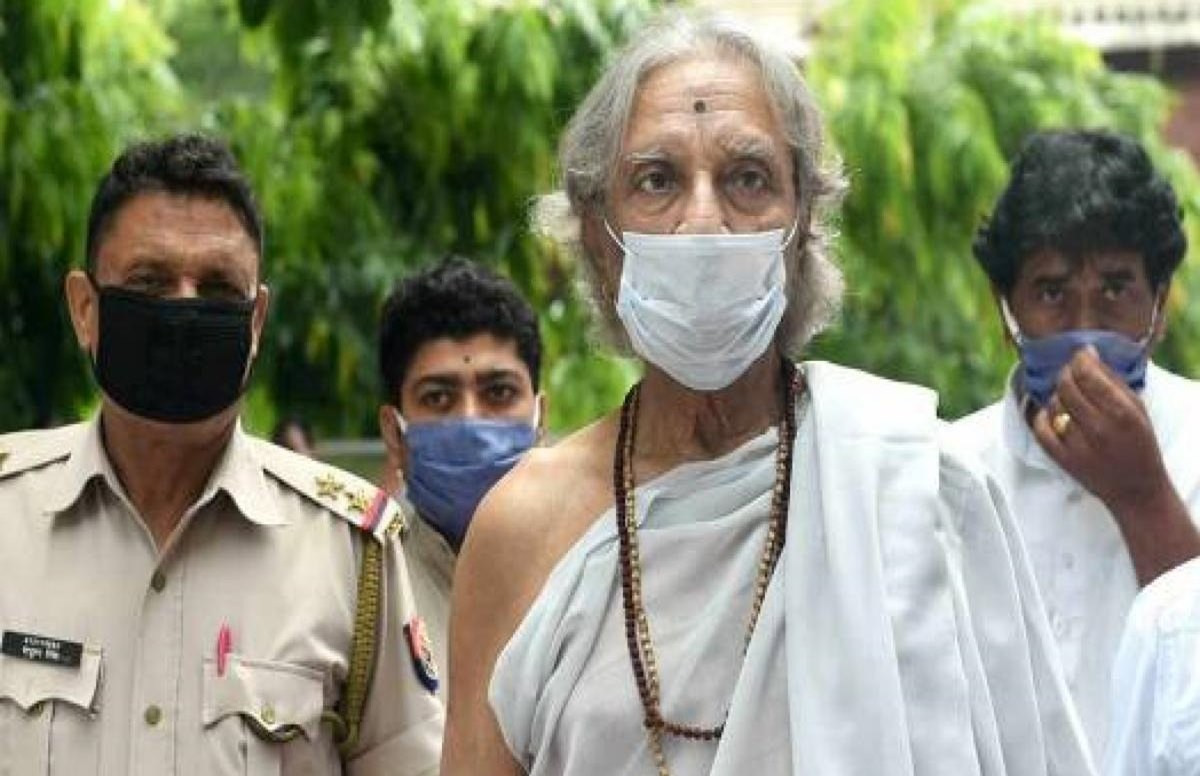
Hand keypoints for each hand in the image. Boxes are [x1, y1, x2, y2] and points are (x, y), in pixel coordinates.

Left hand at [1030, 346, 1168, 513]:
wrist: (1135, 489)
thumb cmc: (1139, 444)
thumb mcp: (1137, 409)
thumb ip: (1113, 381)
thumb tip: (1088, 355)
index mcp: (1122, 413)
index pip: (1088, 374)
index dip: (1080, 358)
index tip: (1081, 354)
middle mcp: (1098, 428)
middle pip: (1066, 386)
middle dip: (1067, 372)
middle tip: (1072, 371)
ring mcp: (1077, 445)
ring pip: (1053, 404)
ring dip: (1058, 394)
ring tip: (1070, 396)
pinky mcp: (1061, 459)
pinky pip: (1040, 428)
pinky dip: (1043, 415)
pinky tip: (1053, 412)